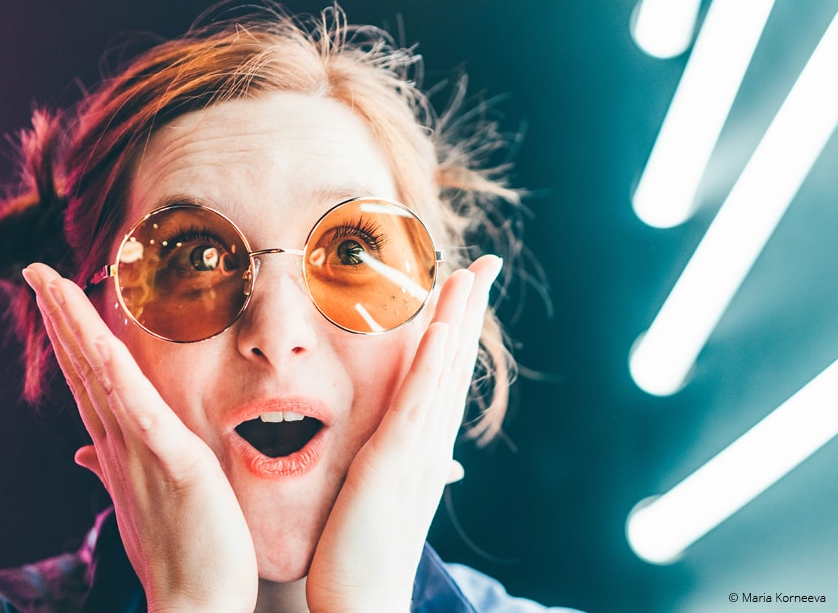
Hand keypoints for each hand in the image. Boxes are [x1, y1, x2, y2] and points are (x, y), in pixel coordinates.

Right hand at [23, 264, 257, 612]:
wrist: (195, 606)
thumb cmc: (179, 556)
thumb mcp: (144, 501)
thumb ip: (112, 468)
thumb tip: (83, 452)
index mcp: (119, 447)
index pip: (87, 380)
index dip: (68, 335)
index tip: (53, 295)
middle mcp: (119, 444)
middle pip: (82, 367)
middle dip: (60, 316)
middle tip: (37, 271)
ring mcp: (140, 450)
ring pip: (99, 375)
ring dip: (73, 325)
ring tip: (51, 282)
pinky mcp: (172, 460)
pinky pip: (136, 407)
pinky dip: (112, 371)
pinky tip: (97, 340)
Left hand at [305, 255, 502, 612]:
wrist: (363, 602)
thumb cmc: (358, 553)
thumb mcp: (372, 494)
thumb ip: (383, 462)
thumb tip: (386, 444)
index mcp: (419, 447)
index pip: (442, 376)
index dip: (455, 331)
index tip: (463, 288)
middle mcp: (428, 445)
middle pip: (454, 365)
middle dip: (469, 313)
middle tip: (486, 264)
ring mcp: (415, 452)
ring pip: (443, 374)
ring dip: (457, 321)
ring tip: (471, 274)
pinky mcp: (393, 464)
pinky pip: (416, 404)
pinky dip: (432, 365)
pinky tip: (439, 329)